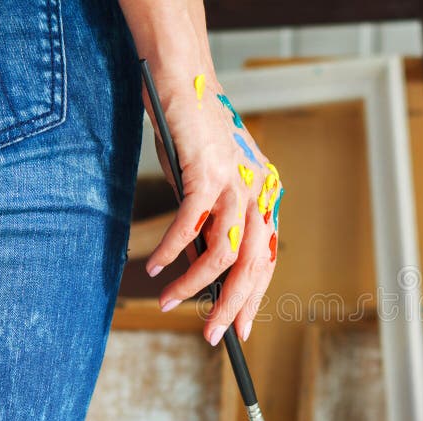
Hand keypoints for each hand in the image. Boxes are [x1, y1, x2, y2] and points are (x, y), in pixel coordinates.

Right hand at [120, 0, 282, 345]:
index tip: (241, 328)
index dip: (253, 298)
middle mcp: (260, 192)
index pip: (265, 260)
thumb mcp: (213, 185)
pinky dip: (171, 250)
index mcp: (267, 197)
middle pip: (252, 266)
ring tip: (169, 303)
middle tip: (215, 338)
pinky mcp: (207, 171)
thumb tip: (203, 270)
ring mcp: (237, 182)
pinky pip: (190, 225)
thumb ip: (216, 223)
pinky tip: (155, 266)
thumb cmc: (197, 136)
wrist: (185, 80)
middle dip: (232, 307)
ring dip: (193, 284)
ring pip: (223, 253)